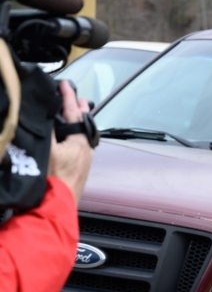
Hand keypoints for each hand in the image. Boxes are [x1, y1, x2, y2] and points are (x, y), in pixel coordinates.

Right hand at [48, 81, 93, 203]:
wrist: (57, 207)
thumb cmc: (52, 181)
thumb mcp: (46, 149)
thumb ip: (48, 130)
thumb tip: (47, 116)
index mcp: (79, 142)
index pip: (73, 112)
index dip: (67, 96)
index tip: (64, 84)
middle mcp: (86, 150)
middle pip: (83, 124)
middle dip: (78, 109)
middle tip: (77, 98)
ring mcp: (85, 162)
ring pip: (83, 136)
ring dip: (78, 123)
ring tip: (76, 114)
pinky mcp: (81, 171)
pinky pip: (81, 147)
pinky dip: (76, 137)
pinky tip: (71, 140)